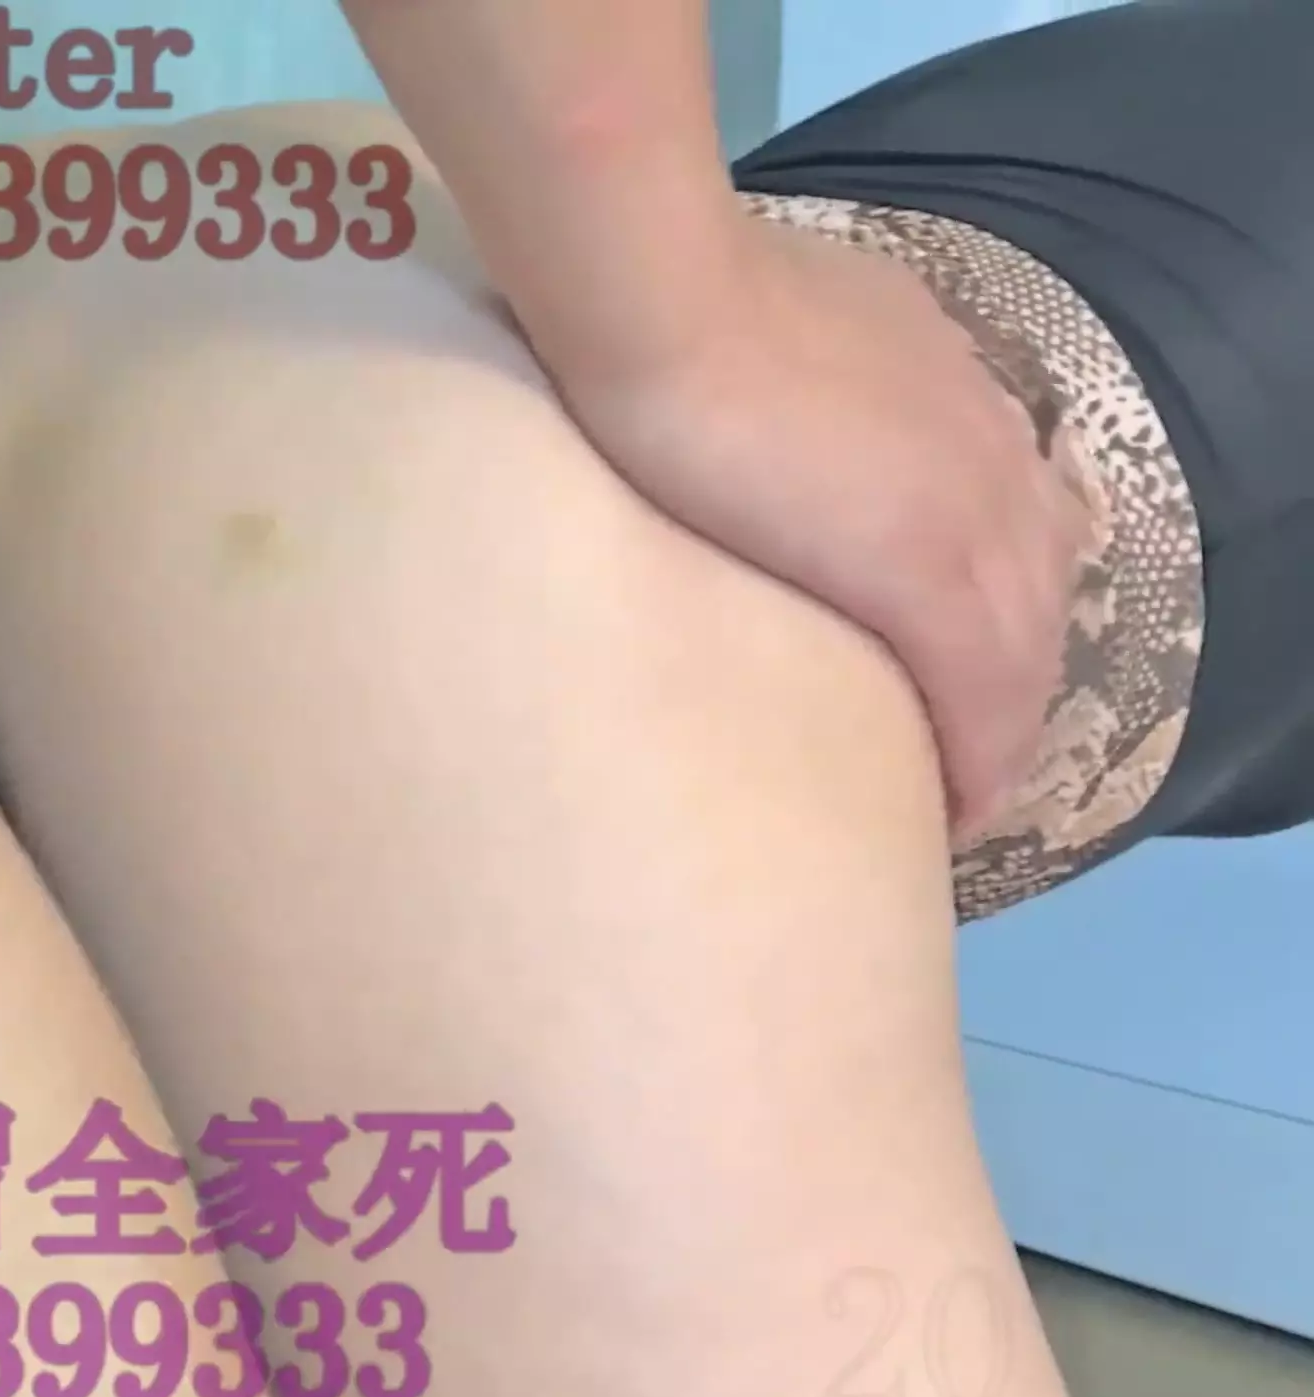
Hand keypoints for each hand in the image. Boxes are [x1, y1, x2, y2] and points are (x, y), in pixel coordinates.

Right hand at [554, 217, 1091, 839]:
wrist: (658, 292)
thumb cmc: (658, 291)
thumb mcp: (736, 315)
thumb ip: (760, 360)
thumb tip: (702, 396)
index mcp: (932, 372)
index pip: (991, 498)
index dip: (973, 586)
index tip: (923, 652)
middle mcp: (982, 439)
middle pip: (1031, 582)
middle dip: (1003, 672)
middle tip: (944, 748)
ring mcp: (968, 506)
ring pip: (1025, 647)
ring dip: (997, 725)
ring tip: (950, 793)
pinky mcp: (931, 575)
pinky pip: (988, 696)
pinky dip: (980, 760)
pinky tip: (952, 812)